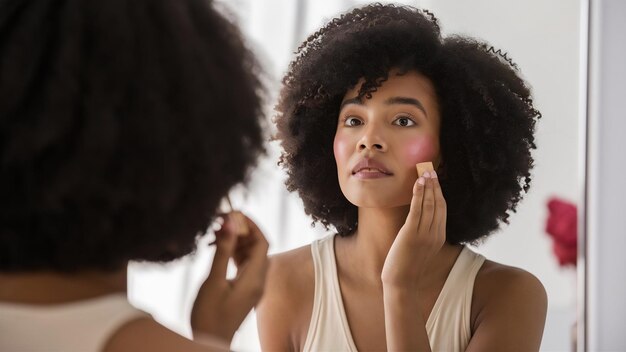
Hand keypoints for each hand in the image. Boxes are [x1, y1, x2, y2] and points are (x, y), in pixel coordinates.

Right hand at [191, 212, 268, 342]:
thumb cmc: (209, 316)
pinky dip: (233, 253)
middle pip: (257, 246)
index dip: (251, 224)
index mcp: (255, 279)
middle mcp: (258, 281)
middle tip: (221, 219)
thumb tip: (231, 224)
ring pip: (249, 254)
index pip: (262, 242)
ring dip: (236, 241)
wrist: (210, 343)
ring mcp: (252, 286)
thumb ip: (223, 251)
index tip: (234, 213)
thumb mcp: (213, 281)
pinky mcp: (244, 290)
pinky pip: (243, 264)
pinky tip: (217, 246)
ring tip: (216, 230)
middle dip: (242, 230)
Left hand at [381, 171, 445, 287]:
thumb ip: (423, 233)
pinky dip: (419, 195)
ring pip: (429, 205)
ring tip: (426, 173)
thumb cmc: (407, 265)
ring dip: (428, 187)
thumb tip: (419, 217)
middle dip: (436, 186)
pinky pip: (417, 210)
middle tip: (432, 170)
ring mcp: (424, 234)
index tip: (436, 180)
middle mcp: (435, 234)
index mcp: (439, 237)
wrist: (401, 282)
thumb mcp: (420, 247)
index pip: (442, 209)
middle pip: (438, 204)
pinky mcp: (411, 234)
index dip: (440, 193)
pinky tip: (418, 184)